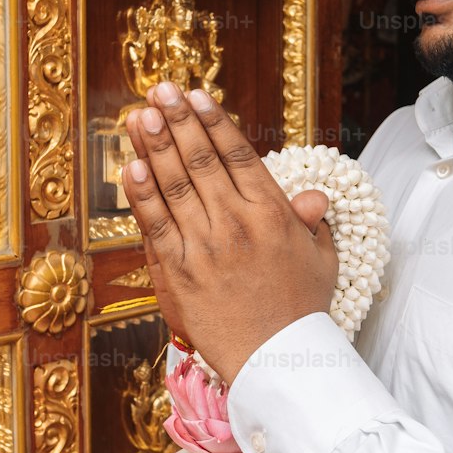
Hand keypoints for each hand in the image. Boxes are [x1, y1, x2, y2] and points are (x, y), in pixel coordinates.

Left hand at [122, 83, 337, 383]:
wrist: (276, 362)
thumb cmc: (300, 312)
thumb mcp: (321, 260)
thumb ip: (311, 223)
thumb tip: (314, 197)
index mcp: (272, 214)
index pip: (238, 155)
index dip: (214, 122)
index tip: (197, 96)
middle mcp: (236, 223)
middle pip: (201, 160)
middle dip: (178, 120)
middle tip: (161, 90)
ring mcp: (204, 247)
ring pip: (174, 185)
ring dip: (154, 146)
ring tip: (141, 114)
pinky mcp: (178, 273)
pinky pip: (155, 225)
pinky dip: (141, 195)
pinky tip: (131, 166)